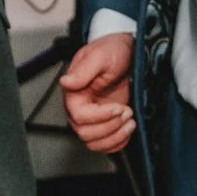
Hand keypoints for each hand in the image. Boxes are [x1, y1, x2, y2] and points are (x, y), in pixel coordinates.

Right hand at [59, 32, 136, 152]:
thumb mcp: (100, 56)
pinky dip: (117, 143)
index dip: (100, 116)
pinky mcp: (104, 123)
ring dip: (115, 137)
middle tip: (127, 112)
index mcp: (74, 92)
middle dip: (110, 127)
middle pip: (86, 133)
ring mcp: (92, 117)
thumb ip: (83, 70)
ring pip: (94, 143)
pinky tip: (127, 131)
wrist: (125, 53)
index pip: (79, 116)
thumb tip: (66, 82)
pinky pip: (104, 144)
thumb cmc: (112, 51)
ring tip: (130, 122)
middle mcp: (80, 107)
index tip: (119, 107)